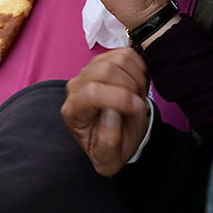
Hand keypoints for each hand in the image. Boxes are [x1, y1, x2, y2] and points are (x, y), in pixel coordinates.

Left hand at [62, 47, 150, 175]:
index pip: (90, 93)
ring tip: (138, 95)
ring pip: (116, 60)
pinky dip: (139, 66)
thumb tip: (112, 111)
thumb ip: (107, 141)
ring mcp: (90, 70)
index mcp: (73, 112)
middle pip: (103, 71)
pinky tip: (138, 83)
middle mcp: (76, 87)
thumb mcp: (108, 159)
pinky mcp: (105, 60)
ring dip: (136, 77)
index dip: (118, 97)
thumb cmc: (112, 149)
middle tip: (139, 103)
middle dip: (130, 86)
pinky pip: (125, 54)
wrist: (119, 137)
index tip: (138, 107)